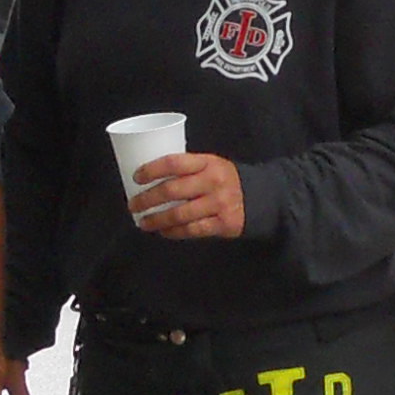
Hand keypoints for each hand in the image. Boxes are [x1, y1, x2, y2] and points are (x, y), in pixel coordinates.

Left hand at [127, 150, 244, 239]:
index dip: (151, 170)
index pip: (174, 163)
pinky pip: (191, 230)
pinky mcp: (223, 224)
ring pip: (179, 214)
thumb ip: (188, 169)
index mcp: (207, 162)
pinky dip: (174, 232)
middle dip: (147, 199)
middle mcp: (213, 181)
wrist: (261, 197)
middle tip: (133, 205)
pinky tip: (164, 231)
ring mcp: (218, 204)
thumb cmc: (226, 179)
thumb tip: (152, 179)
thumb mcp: (211, 165)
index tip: (136, 178)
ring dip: (156, 220)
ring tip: (143, 222)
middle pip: (172, 190)